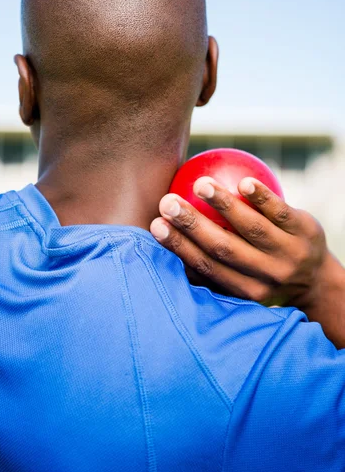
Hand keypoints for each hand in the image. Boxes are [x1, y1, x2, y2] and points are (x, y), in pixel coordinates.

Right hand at [150, 176, 328, 306]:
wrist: (317, 281)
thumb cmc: (262, 274)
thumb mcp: (241, 282)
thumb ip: (209, 268)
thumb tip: (166, 245)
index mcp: (244, 290)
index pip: (206, 267)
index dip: (179, 246)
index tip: (155, 225)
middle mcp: (266, 275)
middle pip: (224, 248)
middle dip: (193, 225)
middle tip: (167, 202)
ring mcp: (289, 254)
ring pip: (252, 227)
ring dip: (224, 204)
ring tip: (200, 184)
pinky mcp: (306, 232)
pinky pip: (281, 211)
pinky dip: (262, 198)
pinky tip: (243, 182)